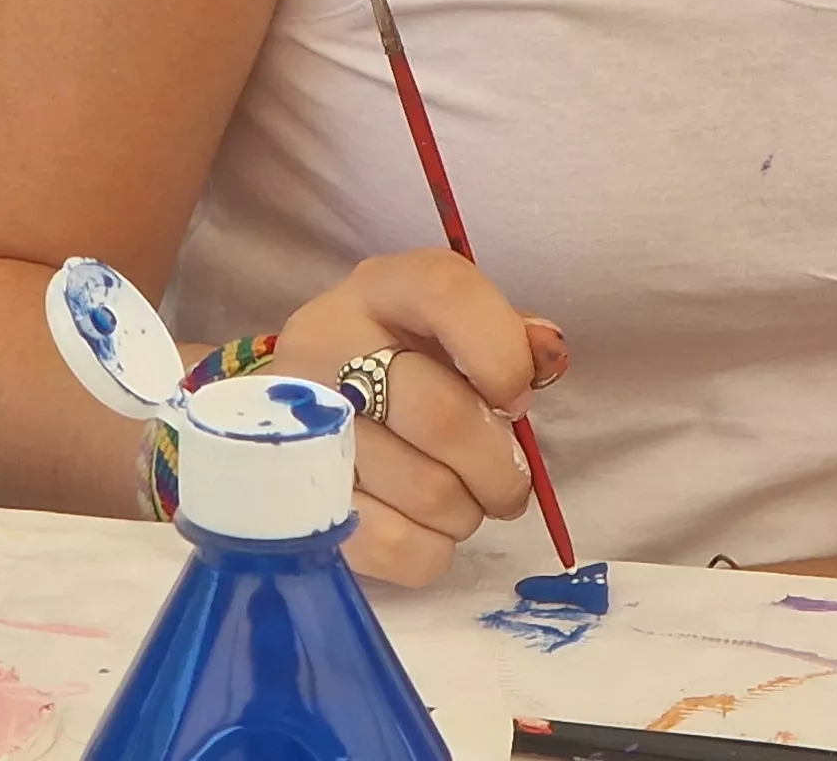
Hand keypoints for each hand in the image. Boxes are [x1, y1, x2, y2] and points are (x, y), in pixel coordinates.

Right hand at [267, 249, 562, 585]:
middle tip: (510, 484)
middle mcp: (325, 343)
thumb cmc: (405, 367)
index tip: (517, 399)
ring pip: (425, 491)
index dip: (502, 354)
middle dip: (499, 467)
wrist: (305, 414)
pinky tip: (426, 528)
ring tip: (463, 501)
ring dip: (468, 512)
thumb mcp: (453, 333)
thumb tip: (545, 359)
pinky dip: (431, 549)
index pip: (447, 293)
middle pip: (441, 417)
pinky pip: (391, 544)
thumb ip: (508, 339)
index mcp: (380, 289)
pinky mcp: (291, 501)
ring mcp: (298, 423)